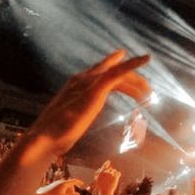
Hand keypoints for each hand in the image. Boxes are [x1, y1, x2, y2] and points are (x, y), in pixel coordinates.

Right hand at [27, 51, 150, 156]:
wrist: (46, 138)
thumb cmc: (56, 134)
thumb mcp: (71, 120)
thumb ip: (78, 113)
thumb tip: (77, 119)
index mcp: (76, 85)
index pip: (98, 70)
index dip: (112, 63)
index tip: (123, 56)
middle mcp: (82, 79)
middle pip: (113, 71)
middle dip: (132, 80)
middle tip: (147, 92)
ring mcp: (87, 82)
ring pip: (119, 73)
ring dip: (137, 81)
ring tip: (149, 95)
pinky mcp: (95, 89)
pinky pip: (117, 72)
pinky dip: (132, 64)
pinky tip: (145, 59)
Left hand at [36, 178, 84, 194]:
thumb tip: (78, 194)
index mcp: (65, 183)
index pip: (74, 181)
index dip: (79, 182)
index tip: (83, 184)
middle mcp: (61, 181)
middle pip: (70, 183)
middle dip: (73, 188)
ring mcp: (57, 182)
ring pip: (66, 184)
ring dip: (68, 189)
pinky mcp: (54, 184)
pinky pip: (62, 185)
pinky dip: (64, 189)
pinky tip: (62, 194)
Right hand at [95, 160, 120, 194]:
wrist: (105, 192)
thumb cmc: (101, 186)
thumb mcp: (98, 179)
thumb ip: (100, 173)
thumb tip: (101, 168)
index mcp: (101, 172)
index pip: (104, 166)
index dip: (107, 163)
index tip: (109, 161)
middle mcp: (106, 172)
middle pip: (111, 169)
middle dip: (111, 172)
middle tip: (109, 179)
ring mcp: (111, 174)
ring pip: (114, 171)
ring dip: (114, 174)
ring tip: (111, 180)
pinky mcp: (115, 177)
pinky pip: (118, 173)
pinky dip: (118, 175)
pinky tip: (116, 178)